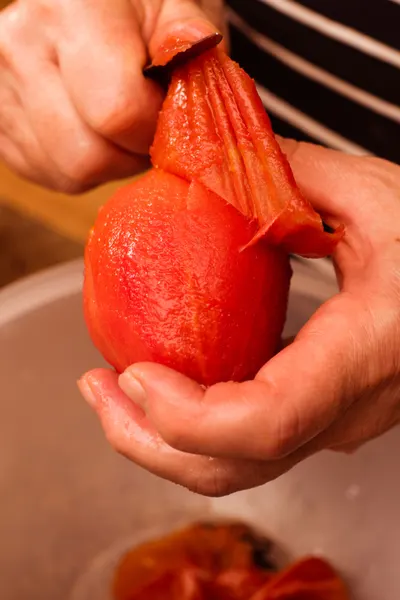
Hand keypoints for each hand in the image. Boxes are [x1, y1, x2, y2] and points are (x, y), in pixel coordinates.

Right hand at [0, 0, 218, 191]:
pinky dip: (85, 165)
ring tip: (120, 124)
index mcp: (72, 10)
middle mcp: (23, 47)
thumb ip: (188, 43)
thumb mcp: (180, 7)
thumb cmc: (143, 7)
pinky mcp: (1, 123)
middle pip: (88, 156)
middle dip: (131, 153)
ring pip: (71, 172)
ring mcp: (4, 88)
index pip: (117, 111)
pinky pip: (54, 175)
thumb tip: (190, 68)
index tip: (167, 111)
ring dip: (110, 162)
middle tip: (146, 124)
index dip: (154, 127)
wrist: (90, 7)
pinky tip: (93, 129)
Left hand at [79, 141, 399, 496]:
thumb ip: (295, 175)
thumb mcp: (377, 197)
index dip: (189, 416)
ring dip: (159, 438)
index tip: (133, 374)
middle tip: (96, 386)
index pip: (267, 421)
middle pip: (233, 467)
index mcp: (362, 355)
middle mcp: (344, 409)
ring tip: (110, 390)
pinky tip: (162, 382)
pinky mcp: (320, 418)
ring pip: (234, 468)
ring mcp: (332, 424)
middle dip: (146, 439)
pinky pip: (244, 443)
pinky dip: (189, 425)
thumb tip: (213, 164)